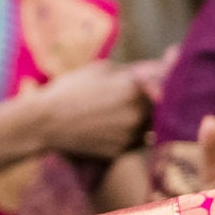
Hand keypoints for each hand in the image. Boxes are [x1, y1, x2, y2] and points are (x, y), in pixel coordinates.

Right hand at [33, 56, 168, 161]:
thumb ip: (136, 69)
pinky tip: (114, 125)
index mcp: (134, 88)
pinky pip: (138, 140)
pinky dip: (133, 132)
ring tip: (122, 110)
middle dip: (158, 98)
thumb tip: (166, 63)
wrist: (45, 122)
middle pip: (164, 106)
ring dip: (148, 117)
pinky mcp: (123, 151)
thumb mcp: (102, 69)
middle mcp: (138, 113)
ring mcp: (131, 135)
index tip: (167, 72)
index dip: (170, 76)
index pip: (167, 81)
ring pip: (153, 124)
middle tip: (140, 94)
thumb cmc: (72, 89)